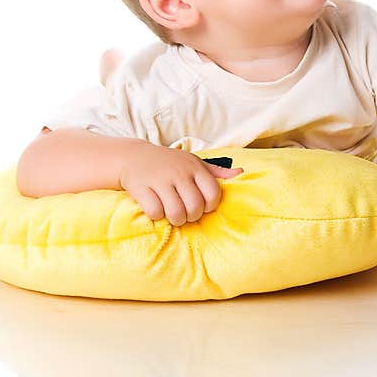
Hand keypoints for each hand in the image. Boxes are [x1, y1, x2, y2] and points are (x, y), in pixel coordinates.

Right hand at [118, 143, 243, 225]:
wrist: (135, 156)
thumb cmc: (170, 163)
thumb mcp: (194, 162)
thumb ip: (217, 172)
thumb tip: (241, 172)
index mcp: (195, 168)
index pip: (213, 194)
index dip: (209, 206)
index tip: (201, 206)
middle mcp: (179, 173)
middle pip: (195, 207)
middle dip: (191, 216)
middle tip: (185, 213)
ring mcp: (160, 180)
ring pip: (176, 213)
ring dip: (175, 219)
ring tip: (172, 214)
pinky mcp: (142, 188)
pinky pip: (155, 212)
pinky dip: (156, 215)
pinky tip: (155, 208)